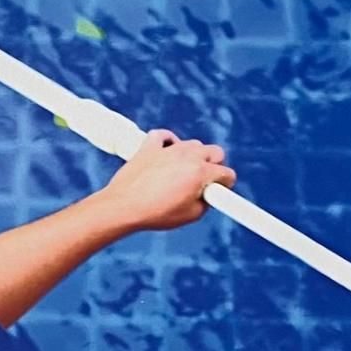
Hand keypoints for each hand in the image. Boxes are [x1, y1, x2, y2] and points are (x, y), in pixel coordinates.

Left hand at [96, 129, 235, 232]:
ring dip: (192, 156)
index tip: (218, 191)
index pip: (227, 173)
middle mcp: (186, 155)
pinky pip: (162, 135)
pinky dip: (167, 141)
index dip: (225, 185)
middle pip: (215, 152)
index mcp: (200, 172)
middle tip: (203, 181)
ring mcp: (167, 148)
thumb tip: (207, 195)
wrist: (123, 207)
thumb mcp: (191, 215)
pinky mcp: (149, 146)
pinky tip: (166, 152)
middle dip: (213, 166)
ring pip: (192, 143)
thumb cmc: (156, 214)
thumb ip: (206, 202)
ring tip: (182, 172)